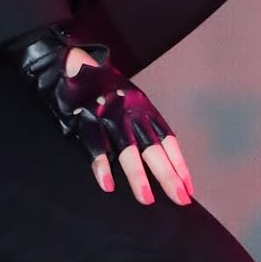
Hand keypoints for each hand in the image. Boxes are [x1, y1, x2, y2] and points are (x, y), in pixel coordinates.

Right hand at [7, 25, 194, 207]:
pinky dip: (102, 165)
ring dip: (138, 175)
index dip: (178, 164)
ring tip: (146, 198)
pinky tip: (108, 184)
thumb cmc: (104, 86)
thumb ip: (143, 123)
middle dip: (167, 174)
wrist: (72, 62)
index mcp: (143, 107)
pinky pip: (95, 145)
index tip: (188, 188)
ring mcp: (107, 115)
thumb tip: (163, 156)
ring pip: (127, 149)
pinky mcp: (85, 119)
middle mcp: (129, 111)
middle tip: (180, 199)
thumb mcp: (130, 99)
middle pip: (152, 147)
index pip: (166, 139)